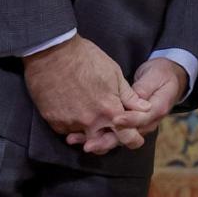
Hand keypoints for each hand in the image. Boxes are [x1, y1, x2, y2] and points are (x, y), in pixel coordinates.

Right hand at [23, 34, 149, 153]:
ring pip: (83, 137)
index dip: (133, 140)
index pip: (127, 138)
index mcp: (110, 110)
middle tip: (107, 130)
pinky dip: (72, 124)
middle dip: (107, 139)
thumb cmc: (86, 58)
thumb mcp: (114, 73)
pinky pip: (66, 130)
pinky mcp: (54, 122)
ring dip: (88, 132)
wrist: (51, 52)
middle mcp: (91, 122)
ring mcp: (71, 123)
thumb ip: (129, 96)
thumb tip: (145, 108)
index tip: (134, 137)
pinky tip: (72, 111)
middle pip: (103, 144)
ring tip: (87, 117)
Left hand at [68, 55, 188, 155]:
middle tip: (89, 145)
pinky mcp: (126, 123)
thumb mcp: (154, 77)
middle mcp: (146, 123)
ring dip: (94, 140)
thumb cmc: (161, 75)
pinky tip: (75, 135)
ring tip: (74, 140)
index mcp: (156, 110)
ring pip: (114, 137)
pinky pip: (110, 132)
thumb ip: (143, 89)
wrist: (167, 79)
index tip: (115, 120)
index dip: (128, 121)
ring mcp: (135, 125)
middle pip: (125, 136)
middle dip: (105, 141)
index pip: (141, 119)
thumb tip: (137, 99)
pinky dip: (92, 134)